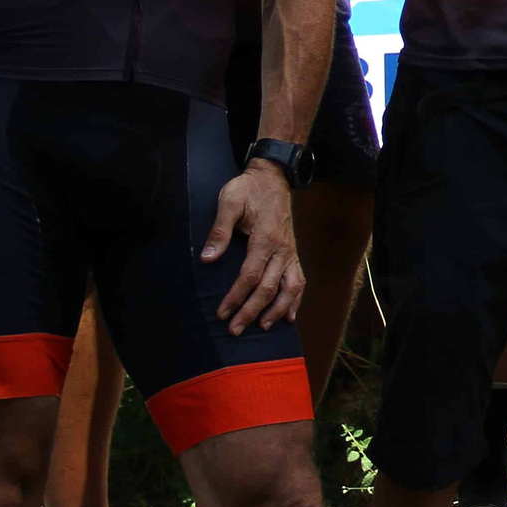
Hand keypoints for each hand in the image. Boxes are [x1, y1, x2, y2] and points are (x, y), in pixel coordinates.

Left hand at [204, 160, 304, 331]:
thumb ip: (220, 231)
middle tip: (235, 330)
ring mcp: (290, 252)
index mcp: (265, 238)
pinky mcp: (293, 253)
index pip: (250, 276)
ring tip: (264, 326)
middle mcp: (282, 249)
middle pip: (269, 288)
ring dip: (278, 310)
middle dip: (252, 311)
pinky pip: (299, 280)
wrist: (273, 177)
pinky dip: (295, 300)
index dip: (236, 297)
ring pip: (290, 288)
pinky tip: (289, 316)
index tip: (222, 313)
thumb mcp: (229, 202)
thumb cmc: (248, 189)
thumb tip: (207, 258)